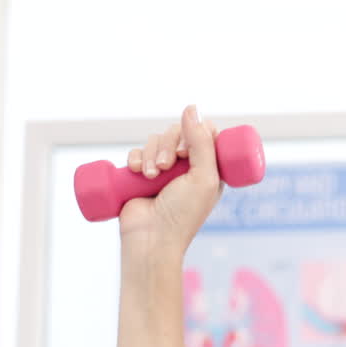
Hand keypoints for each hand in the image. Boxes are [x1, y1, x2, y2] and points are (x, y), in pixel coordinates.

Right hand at [118, 104, 221, 256]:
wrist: (150, 238)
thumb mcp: (203, 178)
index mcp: (210, 169)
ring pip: (157, 140)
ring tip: (151, 176)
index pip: (206, 133)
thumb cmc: (183, 214)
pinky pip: (138, 151)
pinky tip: (137, 172)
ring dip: (151, 153)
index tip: (186, 151)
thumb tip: (192, 108)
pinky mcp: (141, 175)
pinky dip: (135, 158)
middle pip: (179, 132)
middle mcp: (188, 168)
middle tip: (167, 166)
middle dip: (169, 145)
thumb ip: (202, 143)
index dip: (195, 133)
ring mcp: (164, 170)